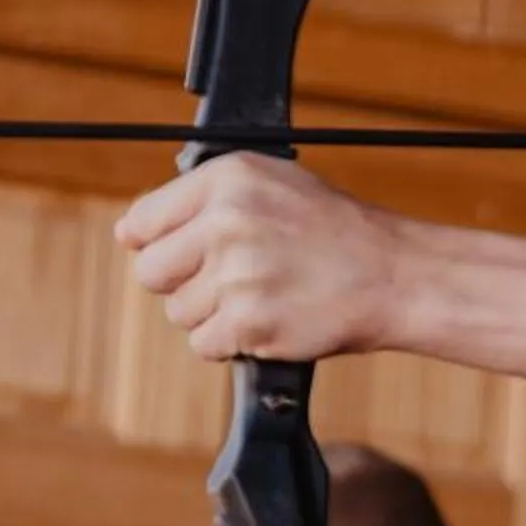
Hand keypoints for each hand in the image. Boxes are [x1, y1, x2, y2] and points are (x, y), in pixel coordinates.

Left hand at [119, 152, 406, 361]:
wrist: (394, 275)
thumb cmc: (335, 231)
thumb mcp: (274, 184)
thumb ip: (206, 199)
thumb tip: (132, 232)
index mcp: (227, 180)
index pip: (142, 222)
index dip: (155, 245)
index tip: (178, 256)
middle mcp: (226, 222)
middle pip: (151, 273)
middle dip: (182, 283)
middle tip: (227, 281)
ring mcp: (236, 275)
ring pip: (179, 313)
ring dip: (214, 315)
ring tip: (262, 297)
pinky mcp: (249, 323)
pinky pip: (204, 345)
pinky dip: (232, 344)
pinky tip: (269, 321)